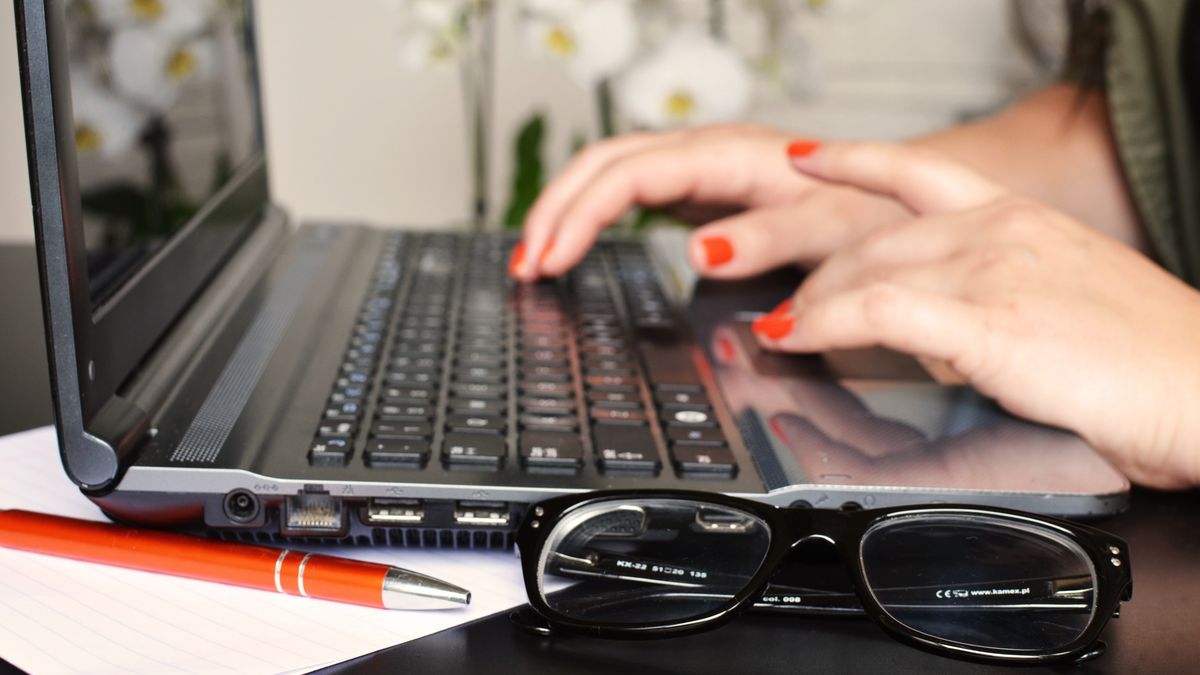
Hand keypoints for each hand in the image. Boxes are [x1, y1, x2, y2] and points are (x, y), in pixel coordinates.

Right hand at [510, 124, 908, 280]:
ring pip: (609, 171)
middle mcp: (708, 152)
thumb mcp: (831, 229)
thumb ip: (770, 236)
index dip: (580, 216)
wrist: (900, 196)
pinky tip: (574, 244)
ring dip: (565, 211)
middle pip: (604, 163)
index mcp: (731, 156)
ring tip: (534, 258)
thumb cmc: (871, 212)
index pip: (629, 176)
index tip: (550, 262)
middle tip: (524, 267)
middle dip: (555, 212)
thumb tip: (699, 250)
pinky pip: (629, 191)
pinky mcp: (701, 189)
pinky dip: (592, 217)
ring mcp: (701, 168)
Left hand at [751, 141, 1199, 487]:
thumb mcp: (1062, 299)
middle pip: (873, 238)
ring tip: (782, 330)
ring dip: (811, 306)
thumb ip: (994, 295)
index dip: (853, 160)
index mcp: (1020, 218)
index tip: (808, 159)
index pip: (918, 171)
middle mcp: (1000, 229)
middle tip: (789, 307)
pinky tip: (799, 337)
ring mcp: (991, 270)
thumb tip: (937, 325)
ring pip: (865, 271)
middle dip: (820, 277)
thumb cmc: (1148, 360)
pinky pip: (877, 311)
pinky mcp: (986, 321)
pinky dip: (823, 324)